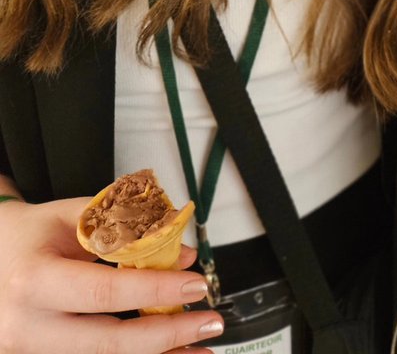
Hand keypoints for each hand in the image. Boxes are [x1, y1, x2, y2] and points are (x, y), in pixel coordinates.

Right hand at [0, 197, 224, 353]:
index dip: (154, 291)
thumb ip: (126, 230)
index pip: (105, 292)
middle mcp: (26, 327)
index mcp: (33, 281)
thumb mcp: (68, 217)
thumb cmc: (26, 236)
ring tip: (199, 350)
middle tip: (209, 323)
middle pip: (107, 343)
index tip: (195, 285)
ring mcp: (29, 353)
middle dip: (167, 336)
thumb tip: (179, 253)